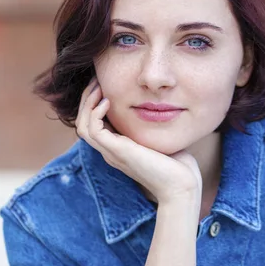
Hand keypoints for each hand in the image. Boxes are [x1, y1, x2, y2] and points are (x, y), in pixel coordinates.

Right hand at [75, 78, 202, 206]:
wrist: (182, 186)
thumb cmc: (178, 164)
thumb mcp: (160, 138)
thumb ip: (152, 125)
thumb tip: (159, 105)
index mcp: (117, 148)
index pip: (93, 124)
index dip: (94, 103)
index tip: (104, 84)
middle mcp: (110, 151)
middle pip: (83, 123)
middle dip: (87, 99)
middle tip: (97, 80)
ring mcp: (111, 152)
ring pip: (83, 126)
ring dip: (87, 103)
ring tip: (98, 87)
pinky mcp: (117, 151)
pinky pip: (92, 130)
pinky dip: (95, 113)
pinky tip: (108, 101)